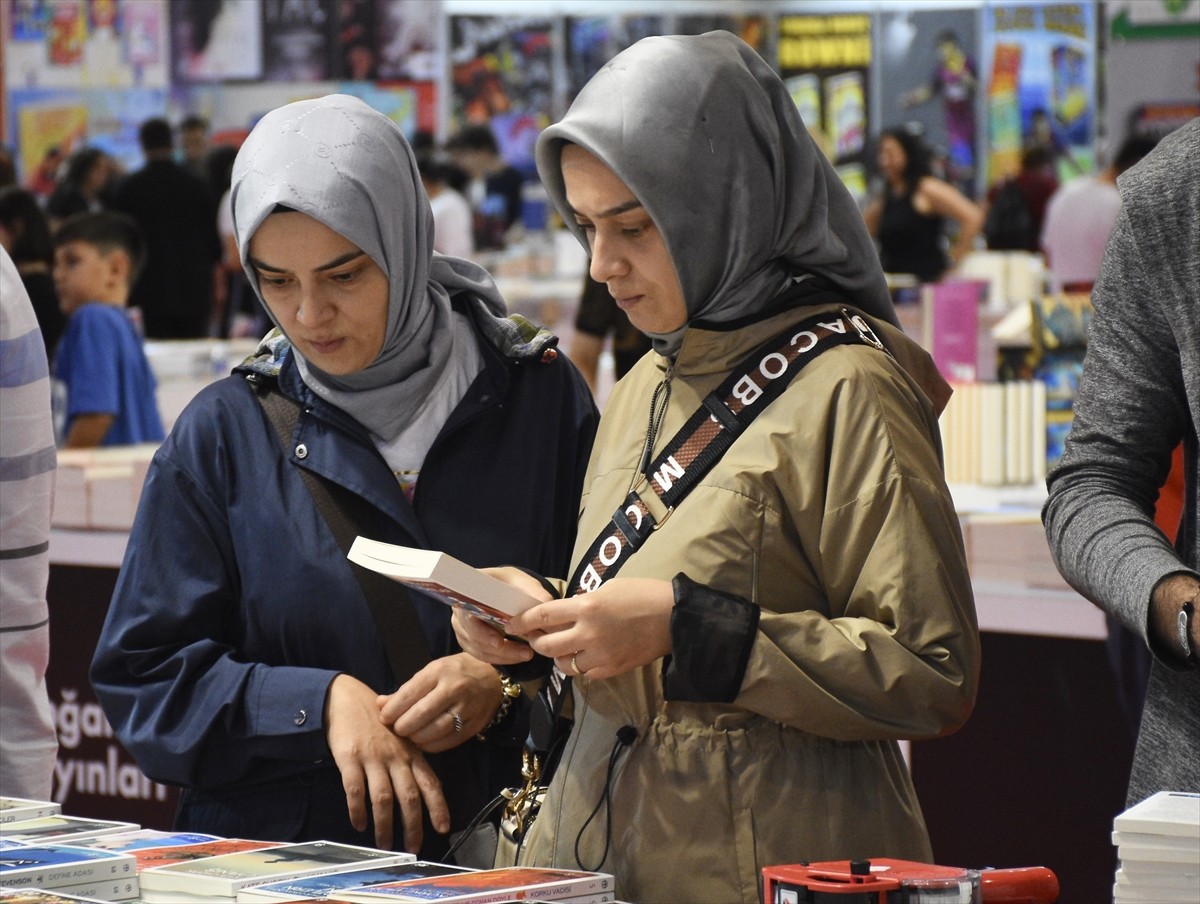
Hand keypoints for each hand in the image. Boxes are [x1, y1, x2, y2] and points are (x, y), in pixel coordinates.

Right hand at [325, 674, 448, 852]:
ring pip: (383, 798)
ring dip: (385, 825)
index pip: (430, 783)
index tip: (443, 828)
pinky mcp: (350, 759)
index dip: (438, 806)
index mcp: (411, 753)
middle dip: (413, 825)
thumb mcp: (401, 738)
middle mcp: (396, 757)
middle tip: (413, 847)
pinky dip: (357, 810)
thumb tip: (423, 793)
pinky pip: (355, 790)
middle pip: (409, 796)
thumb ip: (411, 761)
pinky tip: (359, 824)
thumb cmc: (377, 722)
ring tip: (385, 844)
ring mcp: (373, 758)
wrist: (347, 698)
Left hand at [376, 653, 501, 751]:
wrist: (492, 676)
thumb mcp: (430, 672)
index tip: (384, 718)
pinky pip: (448, 741)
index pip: (408, 694)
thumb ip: (405, 690)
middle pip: (420, 715)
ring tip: (409, 736)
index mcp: (439, 671)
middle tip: (396, 729)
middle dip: (402, 726)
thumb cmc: (455, 673)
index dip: (391, 711)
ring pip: (434, 731)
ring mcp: (467, 707)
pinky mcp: (475, 724)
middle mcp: (454, 688)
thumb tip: (380, 704)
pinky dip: (431, 745)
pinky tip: (424, 742)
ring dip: (416, 738)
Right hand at [450, 566, 552, 665]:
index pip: (467, 614)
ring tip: (527, 655)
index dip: (481, 631)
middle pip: (473, 636)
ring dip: (504, 656)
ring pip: (479, 649)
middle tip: (525, 653)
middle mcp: (460, 610)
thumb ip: (535, 592)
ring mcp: (462, 627)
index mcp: (469, 591)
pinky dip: (501, 659)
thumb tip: (545, 604)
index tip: (499, 642)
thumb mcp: (525, 584)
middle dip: (501, 648)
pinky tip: (518, 656)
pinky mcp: (469, 641)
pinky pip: (482, 655)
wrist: (504, 591)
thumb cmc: (512, 585)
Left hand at [506, 578, 673, 679]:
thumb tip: (565, 614)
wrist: (674, 618)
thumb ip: (583, 603)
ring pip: (563, 664)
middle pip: (546, 646)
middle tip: (535, 637)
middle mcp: (588, 634)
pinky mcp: (611, 670)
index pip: (543, 616)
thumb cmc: (642, 594)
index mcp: (586, 608)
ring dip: (558, 656)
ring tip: (562, 648)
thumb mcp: (608, 589)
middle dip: (535, 642)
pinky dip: (580, 666)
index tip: (513, 623)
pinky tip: (585, 656)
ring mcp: (600, 655)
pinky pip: (585, 673)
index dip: (523, 621)